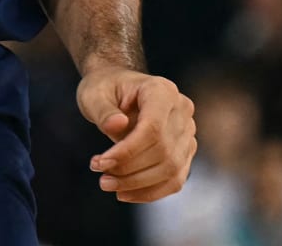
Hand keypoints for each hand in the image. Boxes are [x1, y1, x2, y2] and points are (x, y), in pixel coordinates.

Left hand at [77, 67, 196, 202]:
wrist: (118, 89)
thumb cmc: (105, 89)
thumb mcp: (94, 95)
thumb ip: (103, 110)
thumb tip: (117, 125)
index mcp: (162, 90)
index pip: (153, 128)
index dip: (127, 151)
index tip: (101, 163)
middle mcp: (181, 110)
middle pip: (162, 151)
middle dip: (129, 170)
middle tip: (100, 176)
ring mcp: (187, 132)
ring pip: (171, 169)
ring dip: (138, 184)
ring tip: (107, 183)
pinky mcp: (185, 151)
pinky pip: (175, 179)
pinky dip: (151, 191)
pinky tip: (126, 193)